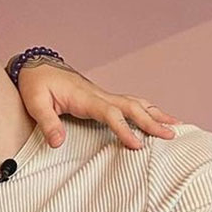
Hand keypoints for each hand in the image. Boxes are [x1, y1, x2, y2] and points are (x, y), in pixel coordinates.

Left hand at [16, 61, 178, 149]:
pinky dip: (146, 110)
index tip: (138, 145)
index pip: (110, 113)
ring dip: (155, 114)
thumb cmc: (35, 84)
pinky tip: (156, 116)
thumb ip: (47, 122)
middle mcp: (98, 94)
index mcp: (85, 97)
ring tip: (176, 125)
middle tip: (171, 136)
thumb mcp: (35, 103)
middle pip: (131, 107)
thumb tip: (57, 143)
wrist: (35, 66)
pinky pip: (129, 104)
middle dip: (152, 122)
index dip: (125, 129)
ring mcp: (102, 95)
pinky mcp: (102, 98)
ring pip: (135, 103)